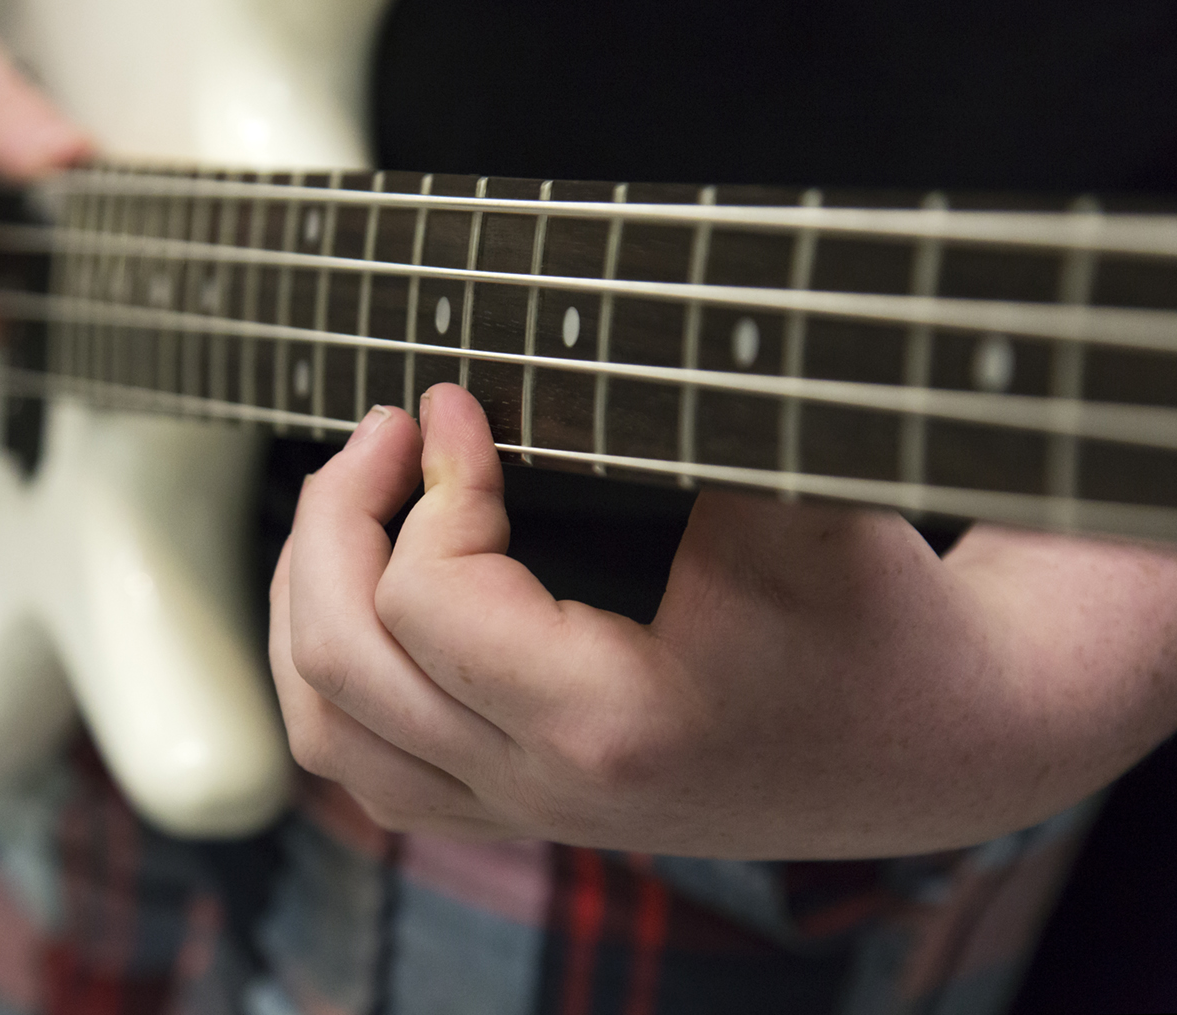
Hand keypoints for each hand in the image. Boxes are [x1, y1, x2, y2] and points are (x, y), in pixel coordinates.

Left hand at [270, 383, 1176, 857]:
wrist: (946, 741)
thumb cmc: (884, 613)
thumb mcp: (804, 492)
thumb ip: (685, 409)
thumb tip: (556, 317)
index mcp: (609, 724)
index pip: (428, 597)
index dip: (426, 478)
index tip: (459, 402)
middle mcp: (546, 789)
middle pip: (342, 665)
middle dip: (331, 525)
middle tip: (380, 433)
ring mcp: (529, 813)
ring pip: (333, 734)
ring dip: (308, 606)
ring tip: (346, 508)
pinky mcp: (527, 812)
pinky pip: (371, 768)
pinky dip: (336, 678)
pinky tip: (367, 597)